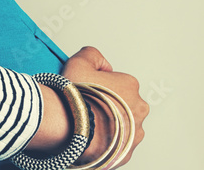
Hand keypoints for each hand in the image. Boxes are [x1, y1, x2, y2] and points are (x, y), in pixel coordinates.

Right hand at [64, 46, 148, 166]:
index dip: (103, 84)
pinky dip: (109, 142)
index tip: (92, 90)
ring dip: (113, 124)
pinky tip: (95, 137)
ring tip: (92, 123)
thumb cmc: (77, 96)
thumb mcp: (79, 61)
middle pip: (125, 104)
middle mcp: (139, 110)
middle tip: (92, 106)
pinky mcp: (126, 153)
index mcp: (131, 86)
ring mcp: (135, 134)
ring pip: (125, 126)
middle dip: (112, 105)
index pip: (120, 82)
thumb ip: (93, 55)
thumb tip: (103, 64)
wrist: (70, 126)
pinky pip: (119, 145)